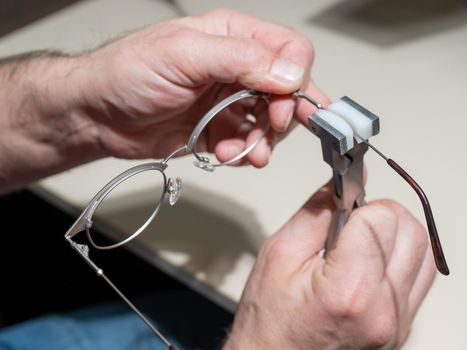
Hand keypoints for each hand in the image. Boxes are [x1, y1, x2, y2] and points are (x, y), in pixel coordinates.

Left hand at [76, 9, 327, 165]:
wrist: (97, 115)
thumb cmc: (127, 73)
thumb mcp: (184, 55)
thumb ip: (240, 59)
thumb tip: (289, 72)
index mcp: (233, 37)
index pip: (289, 52)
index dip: (296, 78)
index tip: (285, 103)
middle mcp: (236, 68)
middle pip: (287, 91)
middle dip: (283, 115)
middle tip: (270, 129)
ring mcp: (228, 101)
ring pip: (270, 122)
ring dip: (263, 140)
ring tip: (244, 150)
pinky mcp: (219, 129)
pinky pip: (248, 144)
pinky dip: (244, 154)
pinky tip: (226, 154)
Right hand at [224, 185, 435, 349]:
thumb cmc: (270, 323)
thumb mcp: (279, 256)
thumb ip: (316, 212)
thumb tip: (343, 181)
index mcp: (350, 291)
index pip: (381, 218)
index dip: (358, 202)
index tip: (342, 203)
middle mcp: (384, 311)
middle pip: (411, 230)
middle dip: (381, 213)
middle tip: (350, 221)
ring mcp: (398, 323)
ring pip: (424, 251)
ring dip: (395, 233)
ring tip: (361, 242)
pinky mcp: (403, 327)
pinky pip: (420, 277)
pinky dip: (401, 257)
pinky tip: (371, 262)